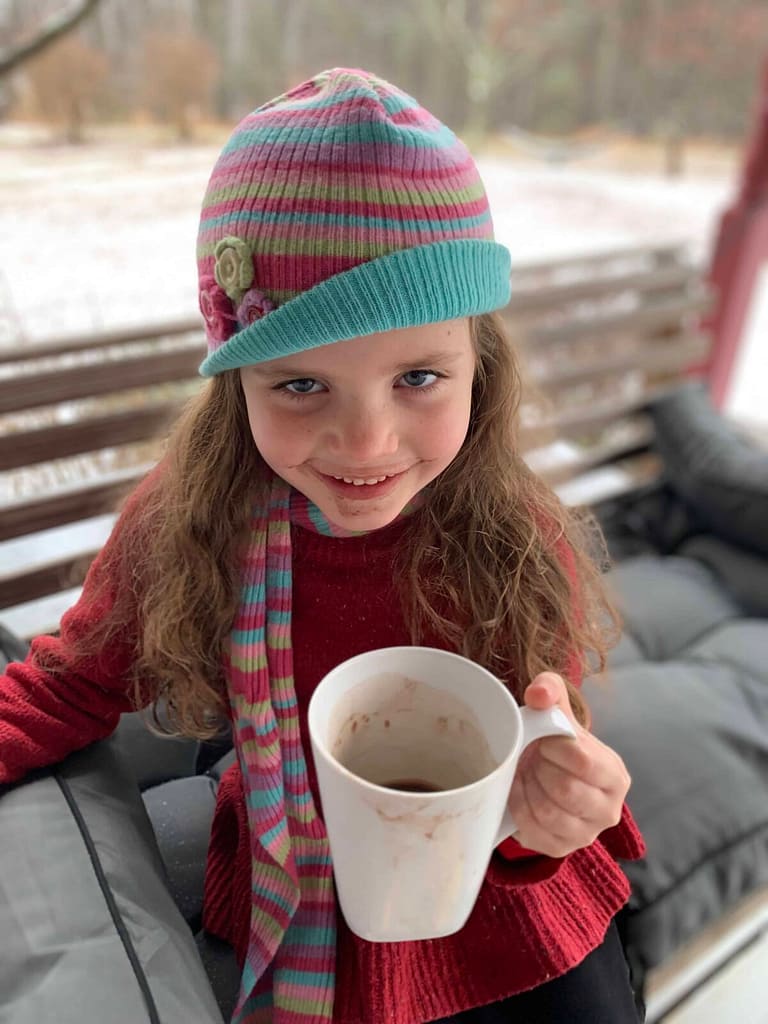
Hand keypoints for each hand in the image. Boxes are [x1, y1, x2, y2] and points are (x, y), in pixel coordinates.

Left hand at [506, 672, 630, 858]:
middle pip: (565, 790)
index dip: (554, 747)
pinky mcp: (560, 848)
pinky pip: (532, 832)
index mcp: (615, 775)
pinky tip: (519, 792)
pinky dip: (518, 808)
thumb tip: (539, 694)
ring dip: (527, 788)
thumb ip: (550, 690)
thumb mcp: (556, 709)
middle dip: (540, 768)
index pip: (583, 761)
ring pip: (548, 813)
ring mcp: (585, 834)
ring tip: (526, 772)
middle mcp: (608, 810)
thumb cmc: (555, 741)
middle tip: (533, 757)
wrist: (547, 772)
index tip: (543, 740)